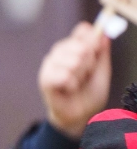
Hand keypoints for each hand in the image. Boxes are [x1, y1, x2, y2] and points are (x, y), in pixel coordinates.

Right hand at [39, 22, 110, 138]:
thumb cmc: (89, 93)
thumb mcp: (101, 71)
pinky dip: (72, 84)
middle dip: (89, 63)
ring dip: (80, 76)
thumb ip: (101, 52)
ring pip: (73, 61)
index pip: (83, 32)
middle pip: (81, 47)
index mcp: (73, 48)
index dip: (92, 40)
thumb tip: (103, 34)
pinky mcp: (45, 78)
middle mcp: (59, 53)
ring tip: (77, 84)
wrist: (80, 115)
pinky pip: (64, 75)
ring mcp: (50, 65)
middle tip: (86, 75)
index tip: (96, 50)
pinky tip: (69, 89)